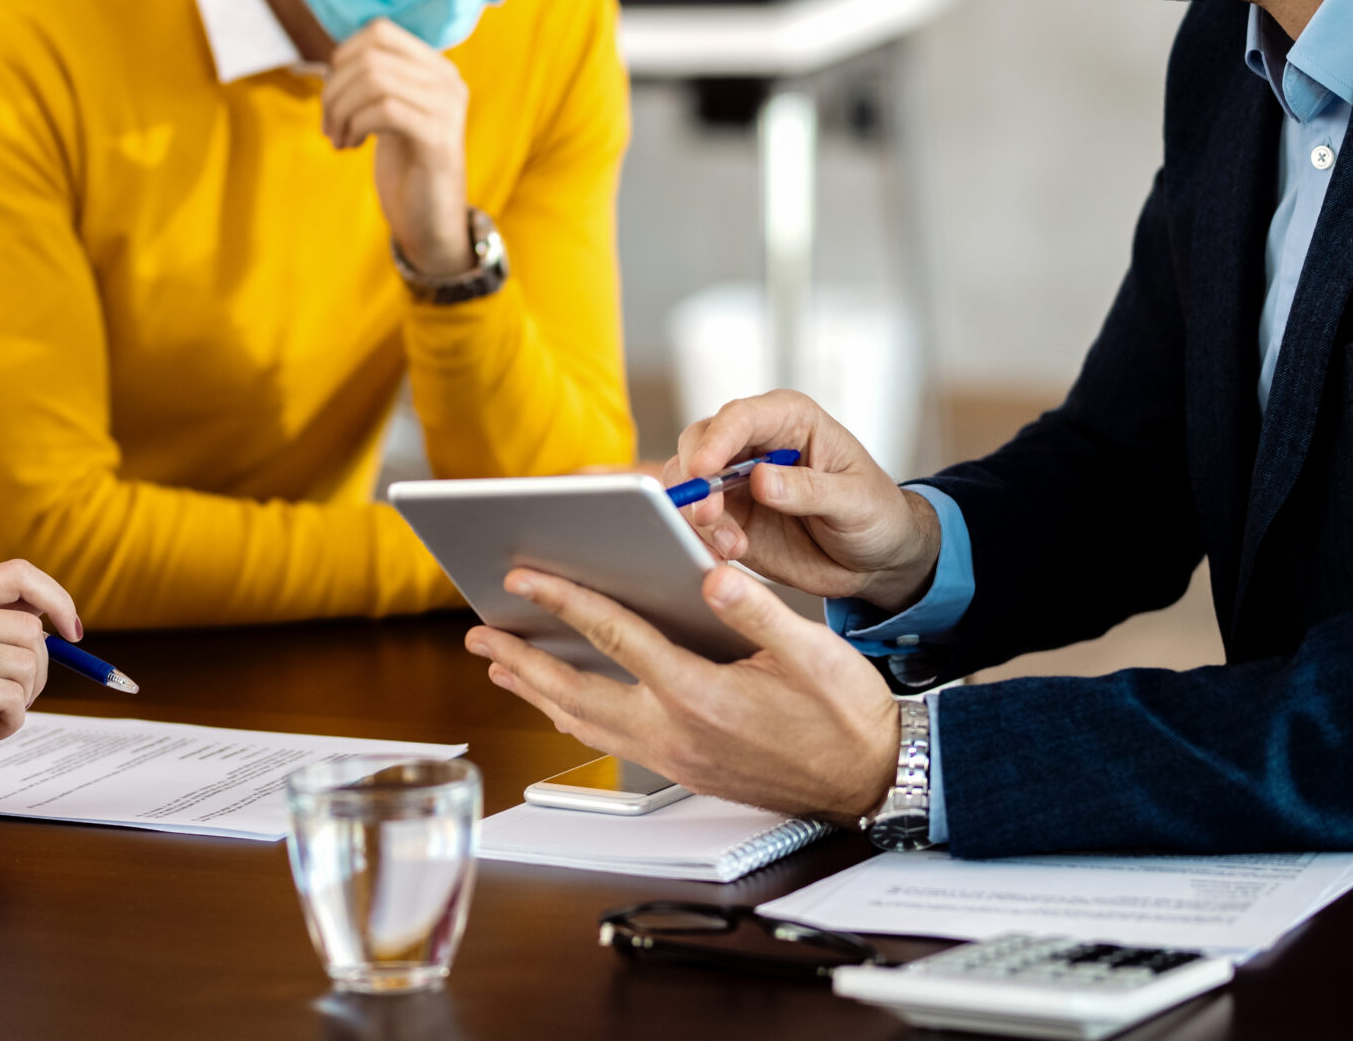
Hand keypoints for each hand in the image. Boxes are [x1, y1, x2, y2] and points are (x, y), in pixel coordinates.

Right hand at [0, 559, 80, 809]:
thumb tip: (59, 613)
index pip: (16, 574)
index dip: (55, 596)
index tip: (73, 632)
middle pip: (29, 628)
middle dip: (39, 671)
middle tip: (15, 696)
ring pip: (26, 663)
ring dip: (24, 699)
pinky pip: (12, 697)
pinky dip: (13, 720)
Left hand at [318, 19, 471, 274]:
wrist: (429, 219)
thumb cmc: (404, 165)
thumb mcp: (386, 113)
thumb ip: (372, 81)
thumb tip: (334, 60)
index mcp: (435, 67)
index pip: (380, 31)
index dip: (344, 56)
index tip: (334, 94)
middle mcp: (448, 80)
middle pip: (371, 57)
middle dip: (334, 91)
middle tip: (328, 126)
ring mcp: (447, 107)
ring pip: (375, 80)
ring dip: (341, 110)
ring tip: (338, 138)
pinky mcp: (439, 138)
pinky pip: (385, 110)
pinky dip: (356, 126)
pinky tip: (352, 146)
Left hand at [465, 565, 899, 822]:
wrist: (873, 781)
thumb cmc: (848, 715)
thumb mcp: (814, 652)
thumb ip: (757, 608)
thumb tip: (710, 572)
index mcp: (701, 693)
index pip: (615, 636)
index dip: (564, 601)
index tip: (524, 576)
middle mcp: (676, 731)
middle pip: (577, 691)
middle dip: (522, 659)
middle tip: (479, 634)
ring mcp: (676, 757)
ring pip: (586, 724)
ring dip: (538, 692)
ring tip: (501, 666)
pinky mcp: (684, 770)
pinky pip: (610, 742)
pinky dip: (574, 719)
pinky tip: (561, 707)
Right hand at [669, 391, 942, 608]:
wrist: (875, 559)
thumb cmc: (876, 514)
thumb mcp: (856, 501)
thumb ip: (810, 490)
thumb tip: (761, 480)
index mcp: (790, 420)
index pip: (741, 417)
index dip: (717, 440)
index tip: (704, 471)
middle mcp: (755, 443)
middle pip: (699, 443)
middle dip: (695, 480)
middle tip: (708, 517)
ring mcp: (736, 479)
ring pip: (688, 481)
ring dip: (697, 514)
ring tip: (731, 547)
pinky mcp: (728, 515)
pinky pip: (695, 520)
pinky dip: (699, 537)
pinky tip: (723, 556)